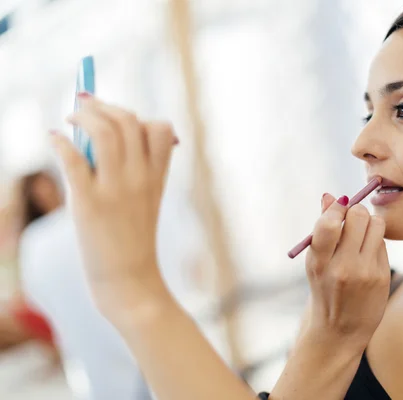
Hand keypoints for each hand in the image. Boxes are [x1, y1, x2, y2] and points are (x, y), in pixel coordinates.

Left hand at [50, 94, 176, 312]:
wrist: (130, 281)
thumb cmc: (134, 241)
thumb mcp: (149, 202)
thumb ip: (142, 170)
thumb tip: (113, 139)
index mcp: (157, 177)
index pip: (161, 129)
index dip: (139, 117)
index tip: (117, 117)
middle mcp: (140, 178)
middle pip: (127, 120)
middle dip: (103, 106)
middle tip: (84, 106)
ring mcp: (115, 189)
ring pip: (102, 131)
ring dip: (82, 115)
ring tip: (70, 118)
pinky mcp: (89, 203)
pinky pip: (72, 159)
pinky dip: (59, 142)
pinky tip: (53, 139)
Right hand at [304, 192, 389, 349]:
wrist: (339, 331)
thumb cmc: (324, 289)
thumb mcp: (316, 262)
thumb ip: (323, 229)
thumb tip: (329, 196)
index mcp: (319, 262)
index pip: (330, 223)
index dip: (337, 207)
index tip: (339, 206)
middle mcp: (342, 267)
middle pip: (358, 216)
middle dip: (356, 212)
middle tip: (352, 219)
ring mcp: (365, 273)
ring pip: (376, 225)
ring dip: (369, 224)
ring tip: (361, 236)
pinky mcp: (382, 276)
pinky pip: (383, 243)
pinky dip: (375, 242)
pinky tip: (367, 255)